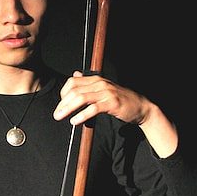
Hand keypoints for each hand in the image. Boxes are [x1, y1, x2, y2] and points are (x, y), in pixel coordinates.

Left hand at [53, 71, 177, 157]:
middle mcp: (100, 83)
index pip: (73, 82)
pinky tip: (75, 121)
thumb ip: (88, 83)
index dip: (63, 93)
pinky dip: (82, 115)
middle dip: (62, 103)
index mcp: (96, 79)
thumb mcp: (103, 89)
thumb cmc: (120, 99)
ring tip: (61, 117)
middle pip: (74, 90)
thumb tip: (75, 74)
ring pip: (81, 98)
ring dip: (68, 108)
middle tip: (56, 114)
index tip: (60, 105)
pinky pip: (93, 108)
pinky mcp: (112, 103)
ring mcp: (106, 92)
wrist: (140, 106)